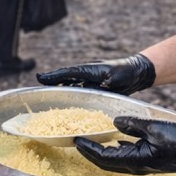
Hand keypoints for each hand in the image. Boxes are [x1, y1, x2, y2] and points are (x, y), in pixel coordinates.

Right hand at [36, 54, 155, 94]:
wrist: (136, 72)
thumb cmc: (126, 72)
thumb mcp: (116, 77)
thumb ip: (108, 81)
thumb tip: (103, 85)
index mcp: (88, 69)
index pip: (67, 72)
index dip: (53, 76)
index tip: (39, 78)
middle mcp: (86, 74)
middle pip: (65, 79)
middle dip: (53, 83)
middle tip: (39, 88)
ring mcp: (89, 80)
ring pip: (71, 85)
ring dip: (60, 89)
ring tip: (48, 98)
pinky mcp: (94, 87)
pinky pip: (79, 92)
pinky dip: (71, 96)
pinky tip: (66, 106)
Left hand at [75, 117, 175, 174]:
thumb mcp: (153, 128)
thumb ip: (132, 125)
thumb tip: (115, 122)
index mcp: (134, 160)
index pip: (104, 157)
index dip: (89, 149)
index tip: (77, 141)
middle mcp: (135, 166)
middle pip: (106, 163)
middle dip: (90, 154)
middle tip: (78, 143)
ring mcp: (142, 165)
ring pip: (115, 161)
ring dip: (101, 153)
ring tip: (91, 142)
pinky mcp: (147, 160)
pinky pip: (126, 157)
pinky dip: (115, 150)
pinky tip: (114, 140)